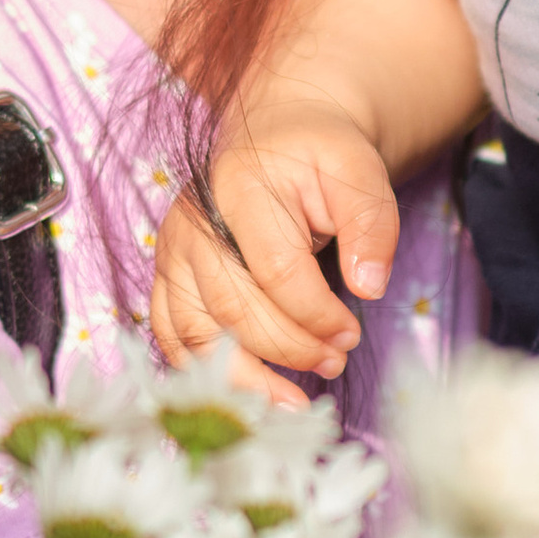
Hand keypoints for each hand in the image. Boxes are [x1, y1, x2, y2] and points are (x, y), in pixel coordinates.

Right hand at [148, 112, 402, 390]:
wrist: (275, 135)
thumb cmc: (318, 155)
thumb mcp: (359, 170)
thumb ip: (372, 223)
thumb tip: (369, 287)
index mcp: (239, 189)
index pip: (275, 272)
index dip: (315, 316)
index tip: (351, 335)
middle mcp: (193, 225)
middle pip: (233, 310)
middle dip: (288, 350)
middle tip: (335, 363)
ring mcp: (172, 254)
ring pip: (194, 334)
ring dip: (244, 379)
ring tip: (292, 402)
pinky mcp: (167, 277)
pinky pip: (173, 338)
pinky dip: (206, 373)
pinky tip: (250, 391)